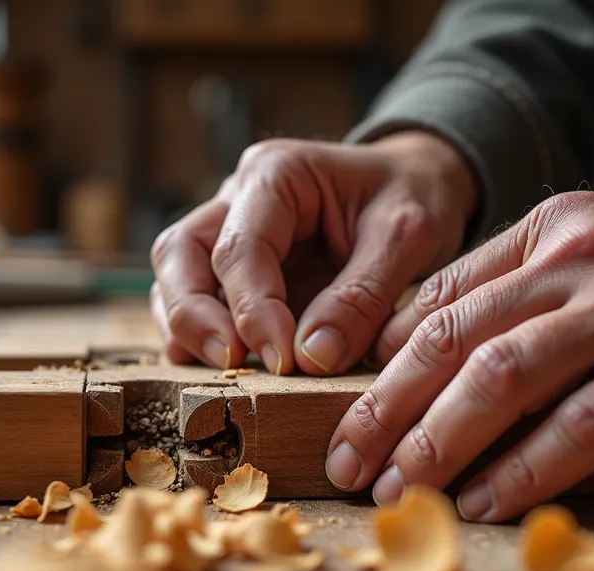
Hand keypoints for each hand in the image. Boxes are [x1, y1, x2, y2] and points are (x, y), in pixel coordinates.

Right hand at [150, 131, 476, 374]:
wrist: (419, 185)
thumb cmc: (413, 196)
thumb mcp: (406, 236)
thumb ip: (361, 295)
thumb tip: (313, 357)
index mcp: (277, 174)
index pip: (241, 246)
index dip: (254, 309)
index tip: (284, 359)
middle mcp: (237, 198)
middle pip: (180, 253)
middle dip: (193, 315)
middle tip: (229, 364)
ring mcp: (229, 232)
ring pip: (174, 277)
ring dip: (188, 330)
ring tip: (223, 374)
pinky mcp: (236, 271)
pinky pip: (197, 302)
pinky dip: (200, 337)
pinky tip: (222, 371)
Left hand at [325, 186, 593, 520]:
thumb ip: (513, 281)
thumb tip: (420, 341)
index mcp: (548, 231)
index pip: (441, 299)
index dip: (381, 361)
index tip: (343, 408)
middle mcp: (578, 263)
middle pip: (454, 339)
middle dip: (387, 407)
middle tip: (347, 460)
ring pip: (505, 377)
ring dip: (440, 440)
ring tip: (402, 488)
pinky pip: (587, 423)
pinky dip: (529, 466)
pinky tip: (490, 499)